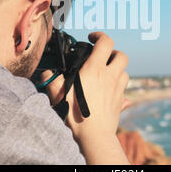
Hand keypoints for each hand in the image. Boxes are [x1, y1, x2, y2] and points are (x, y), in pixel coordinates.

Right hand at [45, 32, 130, 163]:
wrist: (94, 135)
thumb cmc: (76, 114)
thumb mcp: (59, 94)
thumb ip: (51, 81)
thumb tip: (46, 73)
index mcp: (95, 69)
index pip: (105, 42)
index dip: (100, 35)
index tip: (92, 37)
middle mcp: (110, 76)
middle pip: (121, 55)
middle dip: (113, 52)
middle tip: (102, 56)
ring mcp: (118, 89)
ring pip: (125, 72)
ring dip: (117, 69)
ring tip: (106, 74)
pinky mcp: (121, 101)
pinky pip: (125, 89)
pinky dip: (119, 86)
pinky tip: (111, 91)